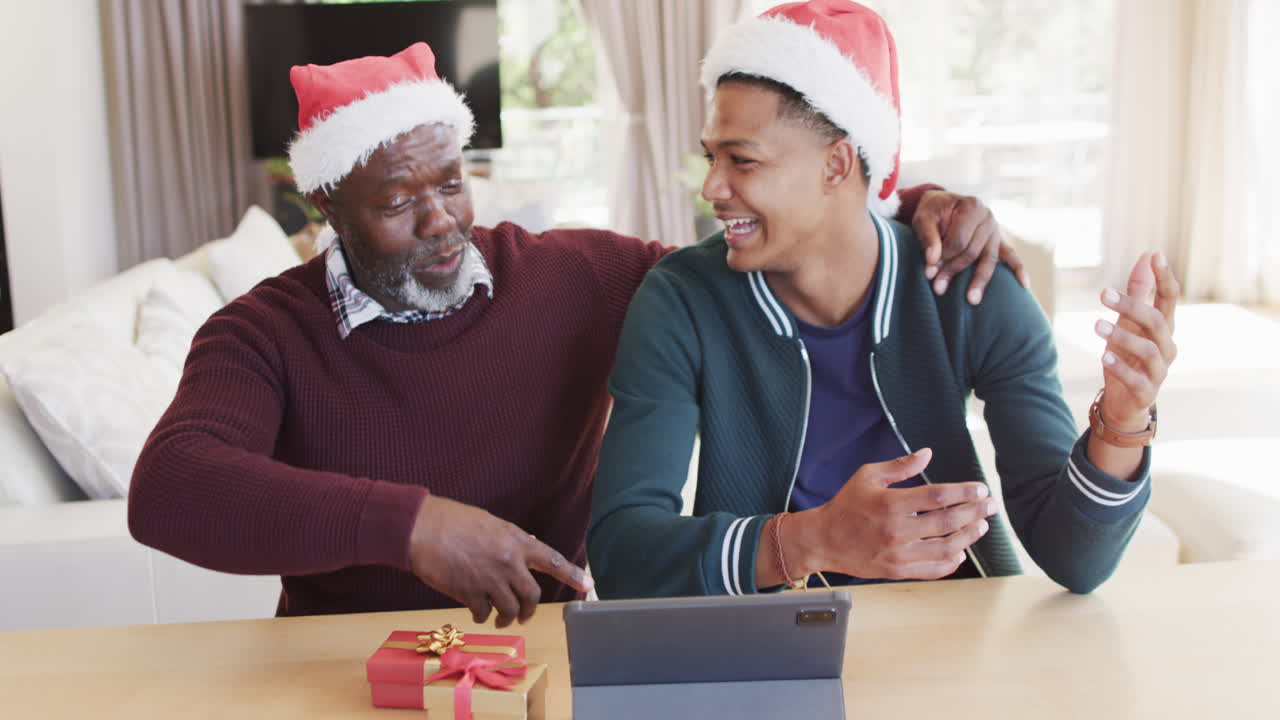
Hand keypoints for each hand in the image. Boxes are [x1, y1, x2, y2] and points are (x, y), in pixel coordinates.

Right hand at [407, 496, 593, 627]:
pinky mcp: (470, 593)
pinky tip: (476, 612)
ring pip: (511, 611)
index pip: (553, 560)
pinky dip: (482, 617)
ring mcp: (490, 579)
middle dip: (531, 610)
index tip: (588, 585)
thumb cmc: (453, 521)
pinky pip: (484, 614)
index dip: (573, 575)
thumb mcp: (490, 524)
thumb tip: (521, 556)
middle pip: (533, 596)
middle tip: (524, 616)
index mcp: (516, 541)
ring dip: (506, 619)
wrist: (423, 528)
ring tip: (498, 619)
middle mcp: (509, 561)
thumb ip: (509, 542)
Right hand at [799, 449, 995, 579]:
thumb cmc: (846, 505)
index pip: (937, 497)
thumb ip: (899, 466)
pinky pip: (932, 570)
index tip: (981, 489)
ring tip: (980, 526)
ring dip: (968, 537)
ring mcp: (898, 554)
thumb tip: (927, 453)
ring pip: (945, 548)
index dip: (963, 492)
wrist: (823, 540)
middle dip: (975, 512)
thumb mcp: (867, 476)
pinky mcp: (897, 571)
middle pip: (947, 522)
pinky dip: (951, 562)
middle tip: (990, 506)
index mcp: (890, 504)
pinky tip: (960, 551)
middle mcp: (896, 531)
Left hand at [913, 190, 1029, 303]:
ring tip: (972, 300)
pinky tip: (1024, 285)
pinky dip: (1018, 270)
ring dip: (979, 281)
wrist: (942, 206)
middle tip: (938, 288)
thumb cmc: (932, 213)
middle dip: (954, 270)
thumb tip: (933, 260)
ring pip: (989, 259)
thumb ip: (928, 238)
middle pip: (973, 251)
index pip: (959, 239)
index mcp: (971, 206)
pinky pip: (1012, 256)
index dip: (944, 257)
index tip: (929, 271)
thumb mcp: (923, 219)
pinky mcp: (999, 242)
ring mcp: (996, 230)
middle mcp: (988, 217)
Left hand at [1095, 252, 1178, 429]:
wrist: (1124, 402)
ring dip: (1122, 336)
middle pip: (1156, 321)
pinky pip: (1137, 379)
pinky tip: (1103, 356)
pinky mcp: (1146, 392)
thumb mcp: (1130, 322)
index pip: (1169, 299)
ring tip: (1096, 325)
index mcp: (1163, 327)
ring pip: (1148, 350)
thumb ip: (1139, 292)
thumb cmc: (1129, 356)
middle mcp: (1166, 347)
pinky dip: (1120, 367)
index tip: (1156, 256)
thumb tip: (1147, 255)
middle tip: (1103, 294)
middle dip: (1131, 306)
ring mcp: (1159, 371)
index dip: (1165, 278)